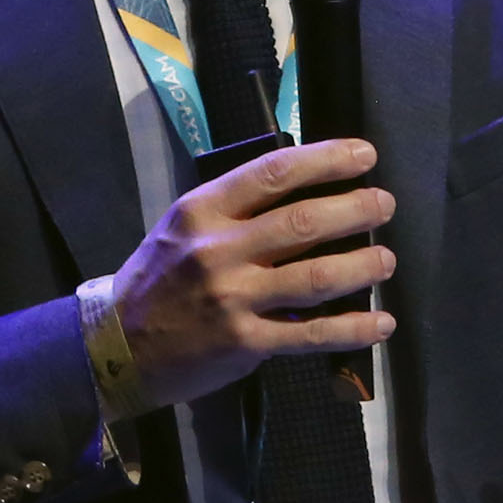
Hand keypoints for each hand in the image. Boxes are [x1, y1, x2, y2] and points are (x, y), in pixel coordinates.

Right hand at [111, 138, 395, 410]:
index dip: (326, 159)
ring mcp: (232, 298)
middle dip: (355, 210)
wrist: (115, 346)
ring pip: (315, 277)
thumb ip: (235, 208)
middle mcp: (218, 249)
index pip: (273, 173)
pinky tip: (380, 323)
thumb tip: (305, 190)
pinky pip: (310, 334)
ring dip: (362, 267)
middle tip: (384, 205)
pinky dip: (352, 329)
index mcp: (203, 209)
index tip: (363, 156)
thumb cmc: (157, 279)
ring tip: (386, 260)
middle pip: (303, 221)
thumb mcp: (183, 226)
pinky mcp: (244, 343)